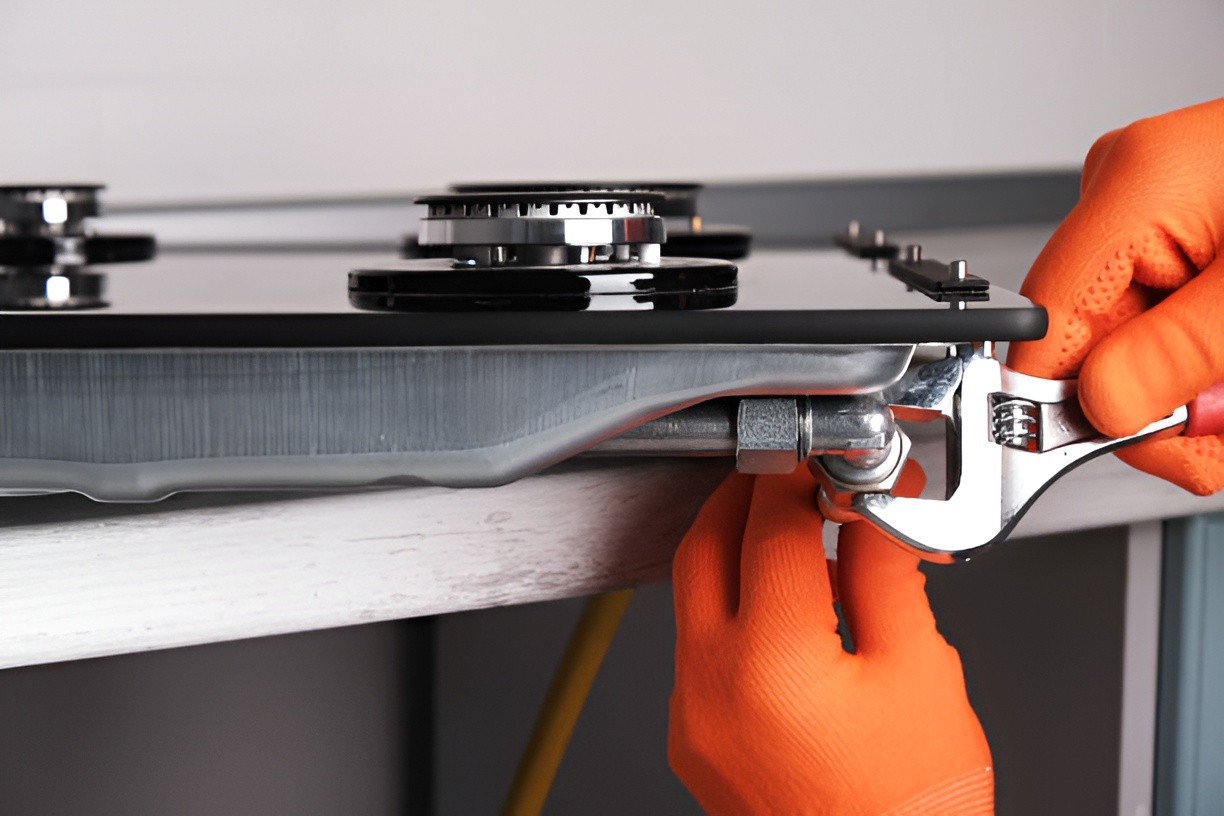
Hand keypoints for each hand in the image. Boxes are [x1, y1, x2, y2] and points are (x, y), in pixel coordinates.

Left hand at [669, 465, 992, 814]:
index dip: (802, 474)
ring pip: (693, 597)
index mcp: (769, 662)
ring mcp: (689, 719)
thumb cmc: (913, 814)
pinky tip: (788, 615)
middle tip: (793, 477)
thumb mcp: (922, 673)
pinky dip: (735, 612)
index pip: (769, 525)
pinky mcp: (692, 741)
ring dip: (738, 554)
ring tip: (806, 548)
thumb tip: (869, 505)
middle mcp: (708, 687)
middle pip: (703, 546)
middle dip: (744, 497)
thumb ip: (883, 571)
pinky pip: (698, 648)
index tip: (827, 459)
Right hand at [1008, 98, 1223, 494]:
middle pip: (1091, 345)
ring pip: (1131, 347)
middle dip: (1165, 405)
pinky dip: (1207, 366)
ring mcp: (1152, 215)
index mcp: (1139, 186)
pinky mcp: (1179, 236)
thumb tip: (1101, 407)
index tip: (1129, 446)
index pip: (1047, 324)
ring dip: (1197, 395)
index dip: (1071, 403)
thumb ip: (1183, 354)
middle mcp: (1129, 194)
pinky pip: (1162, 326)